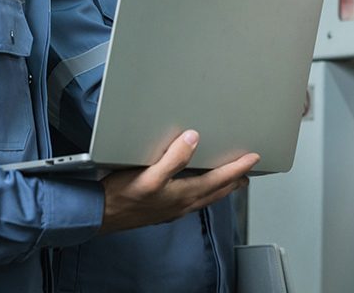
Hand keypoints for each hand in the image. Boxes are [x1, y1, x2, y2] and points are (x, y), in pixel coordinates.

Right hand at [99, 130, 258, 232]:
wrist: (99, 214)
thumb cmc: (122, 196)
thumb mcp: (148, 174)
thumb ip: (173, 158)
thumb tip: (193, 139)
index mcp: (183, 194)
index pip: (219, 179)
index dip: (238, 168)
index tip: (254, 158)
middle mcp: (182, 203)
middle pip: (217, 191)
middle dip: (235, 180)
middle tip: (249, 170)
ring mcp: (173, 208)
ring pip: (206, 197)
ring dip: (222, 187)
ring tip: (231, 179)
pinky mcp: (163, 209)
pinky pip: (193, 200)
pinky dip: (204, 192)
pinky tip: (198, 188)